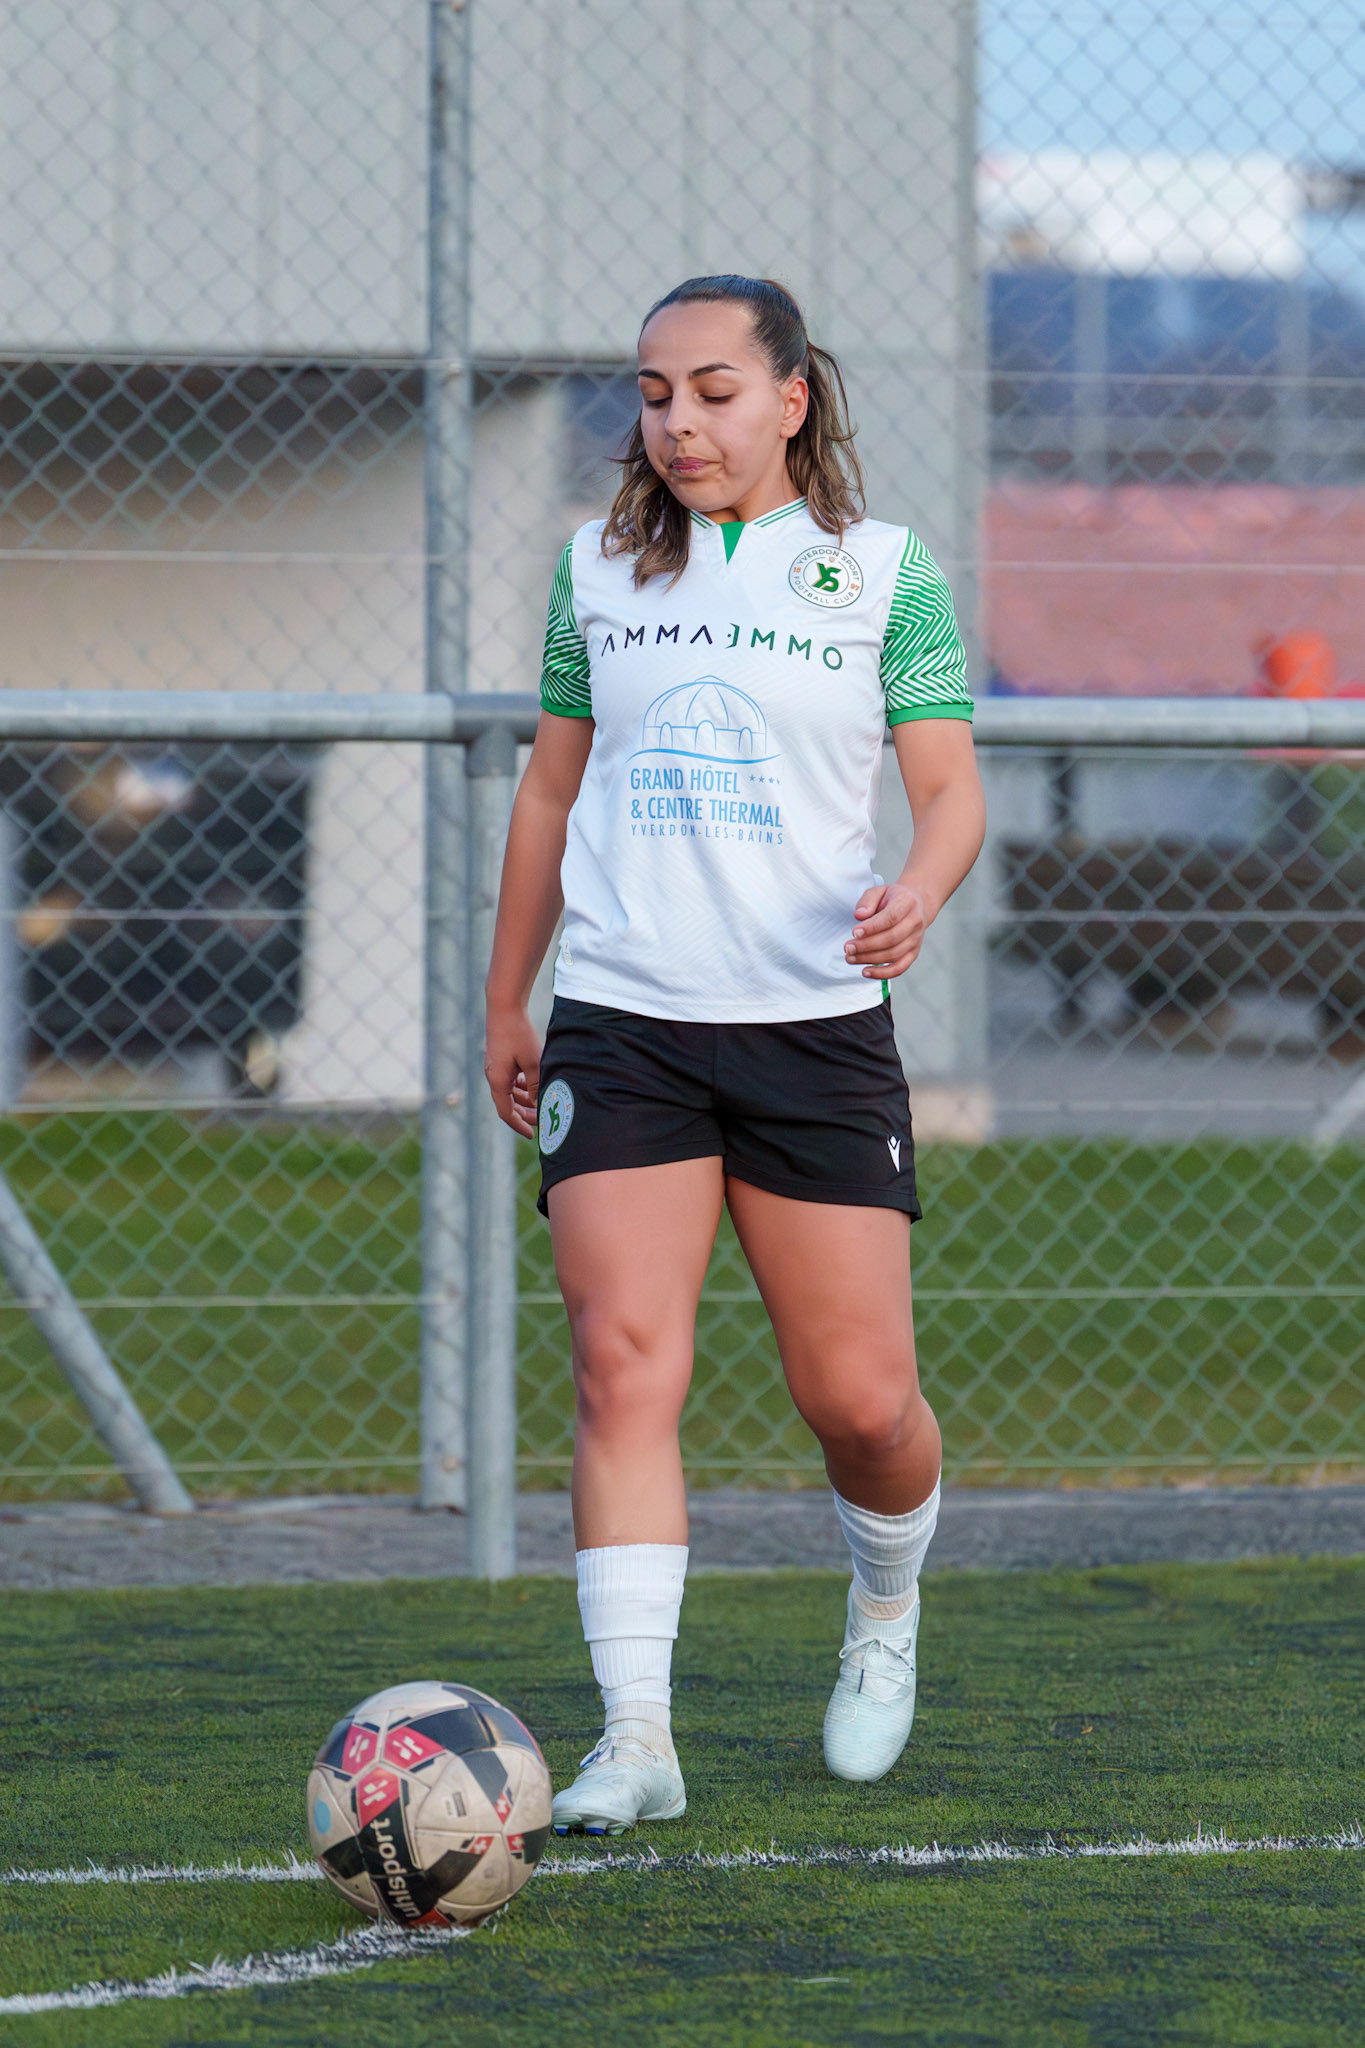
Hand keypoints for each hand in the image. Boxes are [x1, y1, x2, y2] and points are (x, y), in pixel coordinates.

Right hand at [484, 1003, 540, 1138]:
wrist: (504, 1007)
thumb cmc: (518, 1033)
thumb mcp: (533, 1062)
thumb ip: (536, 1085)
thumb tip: (539, 1104)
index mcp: (498, 1081)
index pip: (506, 1113)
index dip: (519, 1125)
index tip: (532, 1135)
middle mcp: (493, 1076)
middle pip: (508, 1104)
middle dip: (524, 1114)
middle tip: (541, 1121)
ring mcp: (496, 1067)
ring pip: (510, 1092)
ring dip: (524, 1100)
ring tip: (541, 1103)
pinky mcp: (500, 1058)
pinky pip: (510, 1079)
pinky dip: (521, 1086)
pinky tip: (533, 1084)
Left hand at [844, 881, 929, 979]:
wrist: (916, 905)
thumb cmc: (893, 898)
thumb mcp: (879, 891)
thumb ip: (867, 900)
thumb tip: (859, 915)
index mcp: (907, 903)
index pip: (890, 918)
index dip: (872, 927)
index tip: (854, 932)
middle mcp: (915, 922)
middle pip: (891, 938)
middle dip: (866, 945)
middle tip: (848, 948)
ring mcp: (915, 940)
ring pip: (893, 954)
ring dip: (869, 959)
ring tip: (851, 958)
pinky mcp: (913, 953)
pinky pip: (900, 968)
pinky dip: (883, 974)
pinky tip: (866, 972)